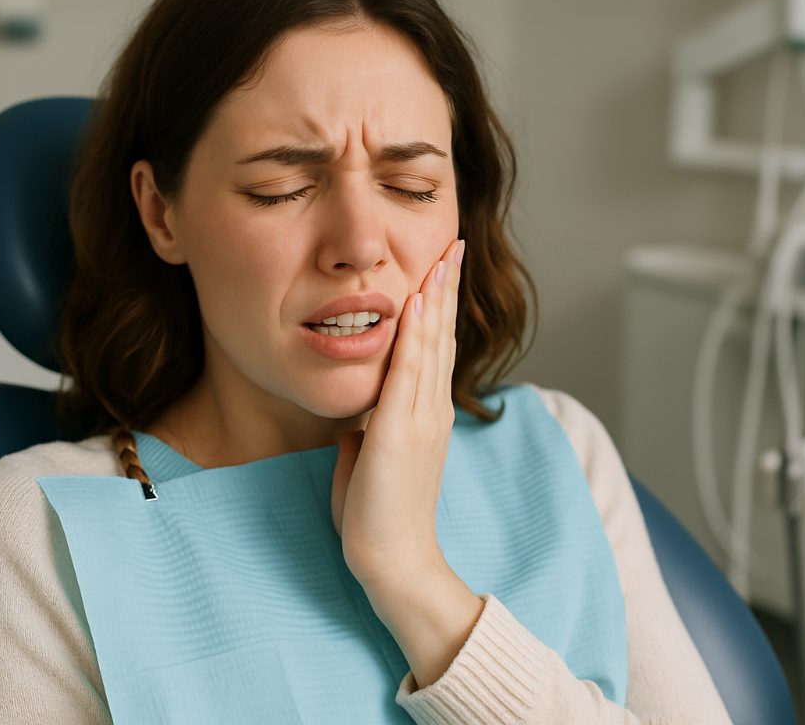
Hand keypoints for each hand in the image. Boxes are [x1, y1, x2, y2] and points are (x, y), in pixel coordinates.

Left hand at [330, 238, 464, 589]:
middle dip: (447, 287)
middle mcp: (430, 410)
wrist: (392, 560)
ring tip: (444, 256)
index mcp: (425, 416)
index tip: (441, 270)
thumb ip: (365, 435)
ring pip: (431, 344)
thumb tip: (350, 423)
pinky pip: (409, 371)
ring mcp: (419, 418)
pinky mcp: (399, 431)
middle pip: (442, 336)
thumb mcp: (368, 462)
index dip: (439, 307)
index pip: (435, 349)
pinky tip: (419, 300)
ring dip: (436, 296)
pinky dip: (416, 332)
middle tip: (454, 245)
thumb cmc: (377, 516)